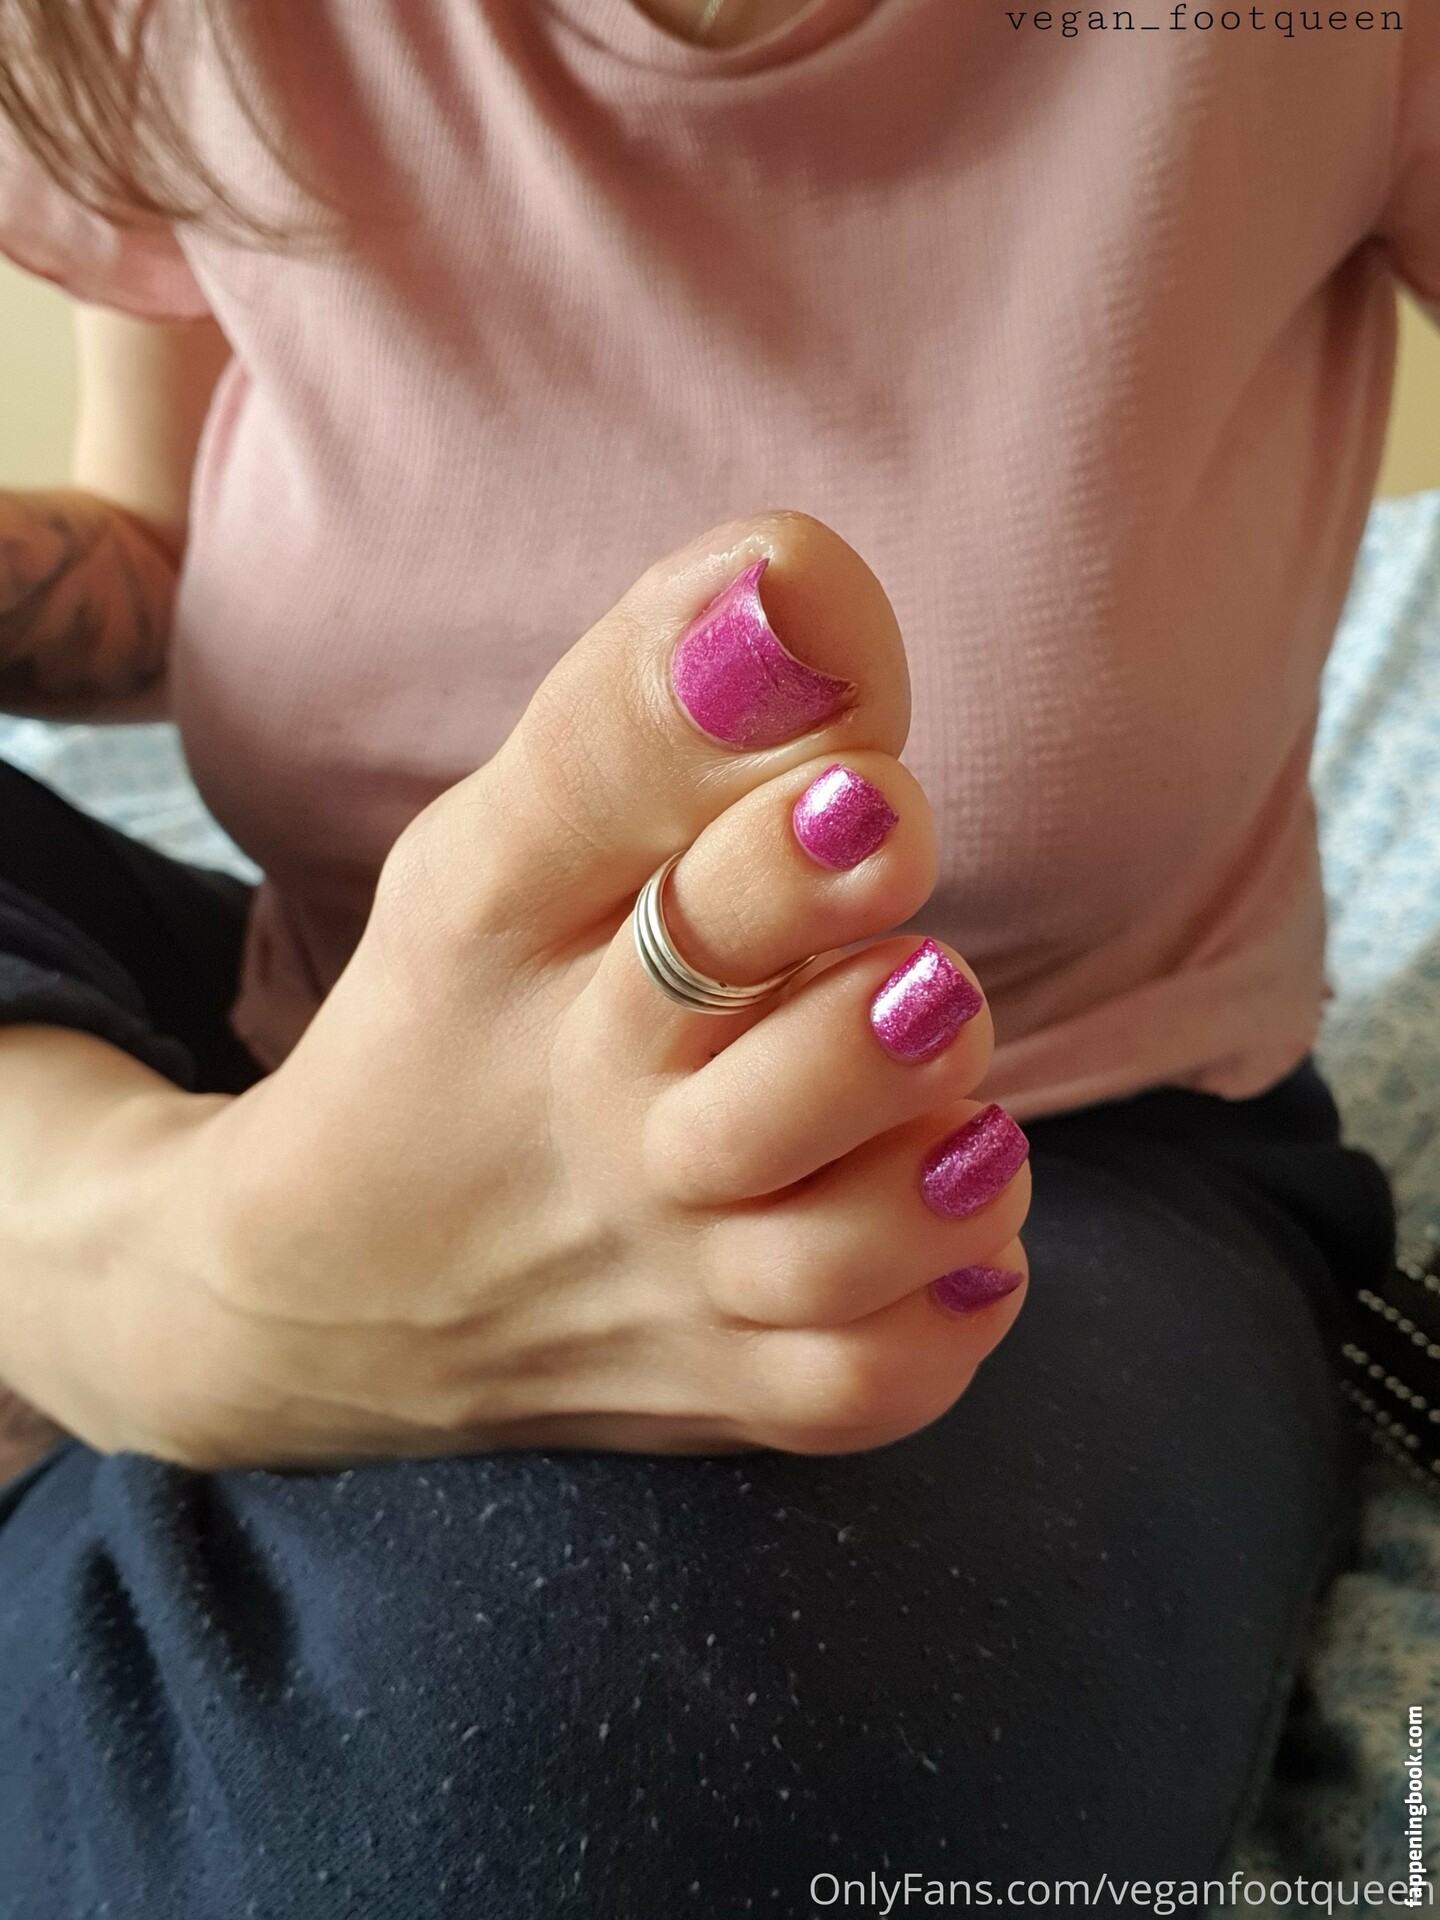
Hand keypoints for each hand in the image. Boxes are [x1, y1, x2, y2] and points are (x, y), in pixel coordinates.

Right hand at [87, 514, 1031, 1468]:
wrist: (329, 1289)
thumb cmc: (466, 1019)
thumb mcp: (503, 851)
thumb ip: (651, 714)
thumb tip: (798, 575)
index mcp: (508, 937)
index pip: (599, 835)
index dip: (740, 781)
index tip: (843, 731)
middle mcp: (587, 1116)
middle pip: (733, 1087)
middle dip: (855, 1018)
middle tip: (914, 941)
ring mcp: (655, 1272)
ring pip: (817, 1258)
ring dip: (921, 1178)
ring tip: (967, 1106)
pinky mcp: (712, 1386)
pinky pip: (847, 1395)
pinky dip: (937, 1326)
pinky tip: (967, 1226)